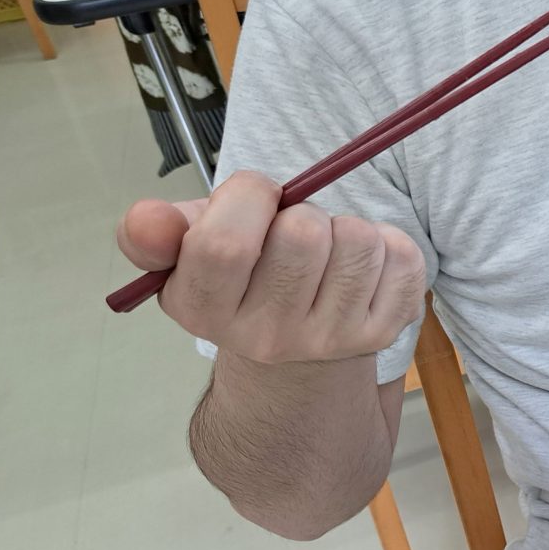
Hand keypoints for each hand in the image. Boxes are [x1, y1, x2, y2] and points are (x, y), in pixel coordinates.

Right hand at [116, 171, 425, 364]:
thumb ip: (154, 232)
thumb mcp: (185, 254)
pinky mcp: (382, 333)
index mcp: (205, 310)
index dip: (247, 197)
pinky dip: (389, 243)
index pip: (223, 244)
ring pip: (359, 240)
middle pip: (303, 235)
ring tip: (328, 248)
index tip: (256, 196)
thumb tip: (145, 219)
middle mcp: (266, 337)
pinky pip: (404, 258)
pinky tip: (362, 265)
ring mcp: (329, 340)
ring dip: (347, 226)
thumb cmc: (240, 279)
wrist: (292, 353)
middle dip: (301, 210)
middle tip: (292, 230)